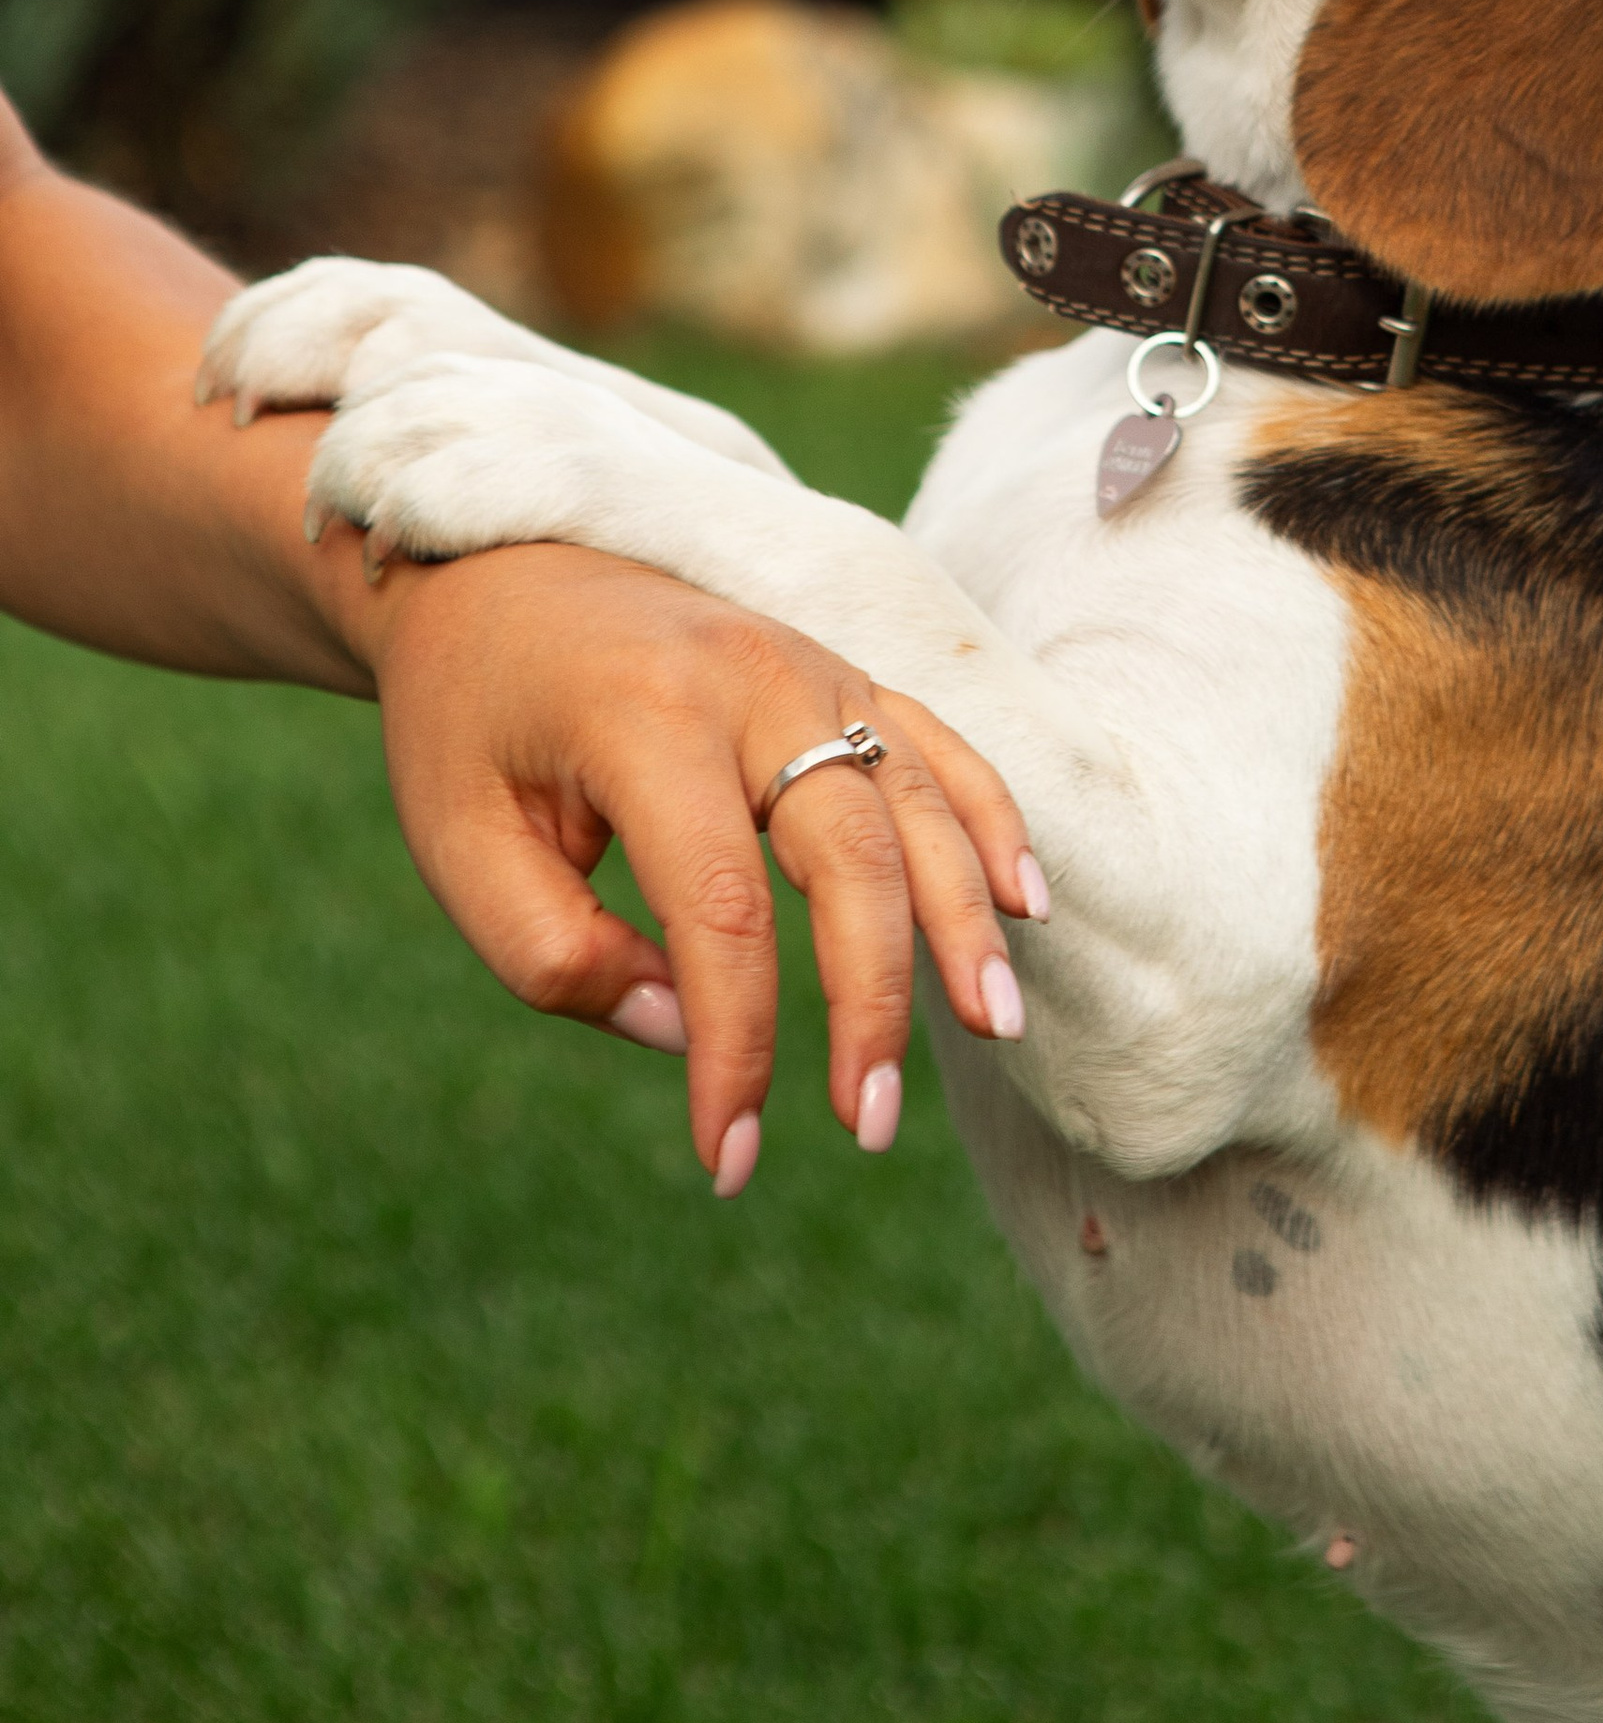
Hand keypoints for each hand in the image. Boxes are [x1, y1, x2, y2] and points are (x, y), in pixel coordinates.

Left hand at [350, 538, 1044, 1194]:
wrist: (489, 565)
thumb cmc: (468, 717)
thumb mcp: (458, 842)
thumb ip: (557, 955)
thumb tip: (689, 1033)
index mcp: (645, 721)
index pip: (722, 912)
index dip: (738, 1047)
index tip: (728, 1156)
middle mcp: (752, 679)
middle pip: (854, 858)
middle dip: (872, 1003)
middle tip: (870, 1125)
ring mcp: (812, 663)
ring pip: (921, 802)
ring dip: (963, 924)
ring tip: (996, 1028)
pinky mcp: (840, 669)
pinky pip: (940, 746)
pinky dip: (991, 824)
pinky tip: (1024, 906)